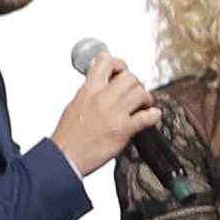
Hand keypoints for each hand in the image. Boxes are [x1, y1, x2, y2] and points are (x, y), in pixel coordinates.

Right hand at [49, 52, 158, 175]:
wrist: (65, 157)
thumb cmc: (68, 136)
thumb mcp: (75, 104)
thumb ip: (90, 92)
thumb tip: (102, 85)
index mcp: (89, 90)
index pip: (106, 62)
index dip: (118, 64)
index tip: (121, 71)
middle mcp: (102, 98)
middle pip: (130, 76)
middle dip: (135, 84)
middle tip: (134, 93)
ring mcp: (113, 113)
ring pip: (140, 92)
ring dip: (146, 98)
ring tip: (143, 106)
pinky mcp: (123, 130)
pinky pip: (147, 117)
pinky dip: (153, 115)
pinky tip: (151, 117)